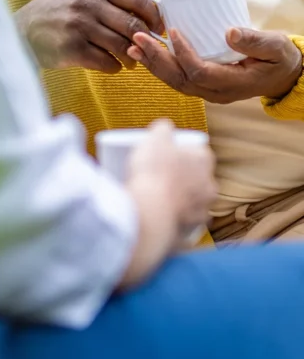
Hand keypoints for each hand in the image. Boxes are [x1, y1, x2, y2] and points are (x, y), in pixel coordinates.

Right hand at [15, 0, 162, 71]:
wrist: (22, 32)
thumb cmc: (57, 11)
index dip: (154, 14)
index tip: (158, 26)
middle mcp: (87, 3)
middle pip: (133, 24)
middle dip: (146, 39)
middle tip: (147, 46)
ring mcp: (79, 26)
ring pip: (122, 46)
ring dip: (131, 56)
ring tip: (130, 59)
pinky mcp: (72, 49)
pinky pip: (106, 62)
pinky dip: (114, 67)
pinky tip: (111, 64)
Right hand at [119, 119, 216, 288]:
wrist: (149, 213)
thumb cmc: (154, 172)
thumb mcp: (156, 138)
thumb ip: (163, 128)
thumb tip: (166, 127)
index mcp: (204, 161)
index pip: (199, 152)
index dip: (182, 151)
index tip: (167, 153)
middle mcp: (209, 186)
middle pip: (197, 178)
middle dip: (183, 177)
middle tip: (160, 175)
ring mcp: (201, 211)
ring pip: (192, 202)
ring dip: (179, 200)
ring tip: (156, 198)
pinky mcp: (190, 232)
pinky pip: (183, 224)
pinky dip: (173, 221)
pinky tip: (158, 217)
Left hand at [128, 27, 302, 104]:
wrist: (283, 76)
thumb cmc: (279, 59)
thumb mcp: (275, 47)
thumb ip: (254, 41)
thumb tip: (230, 32)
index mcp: (233, 83)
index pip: (200, 72)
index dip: (184, 53)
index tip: (173, 32)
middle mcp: (216, 92)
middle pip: (179, 79)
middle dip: (156, 59)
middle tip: (138, 38)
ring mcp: (208, 91)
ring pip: (174, 81)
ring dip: (153, 63)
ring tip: (134, 45)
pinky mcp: (203, 85)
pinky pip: (177, 78)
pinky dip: (159, 65)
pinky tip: (145, 52)